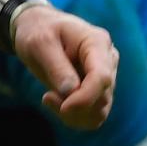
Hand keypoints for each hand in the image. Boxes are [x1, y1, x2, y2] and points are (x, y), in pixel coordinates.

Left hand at [13, 5, 115, 128]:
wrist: (39, 28)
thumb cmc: (38, 31)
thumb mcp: (40, 43)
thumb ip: (56, 67)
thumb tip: (71, 92)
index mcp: (97, 42)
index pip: (102, 77)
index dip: (85, 98)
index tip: (63, 109)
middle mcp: (108, 59)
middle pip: (102, 98)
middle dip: (73, 106)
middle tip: (46, 97)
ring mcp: (106, 75)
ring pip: (100, 111)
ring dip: (74, 115)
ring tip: (50, 98)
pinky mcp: (99, 89)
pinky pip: (94, 115)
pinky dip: (76, 118)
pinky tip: (57, 104)